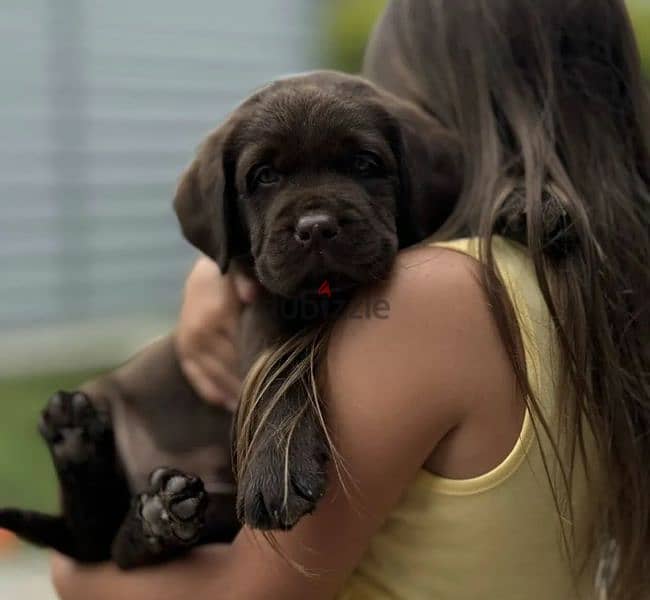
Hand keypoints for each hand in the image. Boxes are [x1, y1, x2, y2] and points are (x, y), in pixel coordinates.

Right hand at [176, 257, 257, 410]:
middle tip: (270, 402)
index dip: (260, 367)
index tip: (278, 383)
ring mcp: (188, 341)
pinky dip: (211, 391)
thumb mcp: (241, 268)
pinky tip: (227, 404)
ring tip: (251, 408)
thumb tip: (251, 294)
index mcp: (217, 312)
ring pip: (213, 375)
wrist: (206, 268)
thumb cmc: (233, 272)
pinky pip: (194, 375)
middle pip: (229, 366)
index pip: (242, 348)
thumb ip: (246, 280)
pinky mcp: (182, 347)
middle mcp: (199, 331)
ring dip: (231, 392)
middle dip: (248, 383)